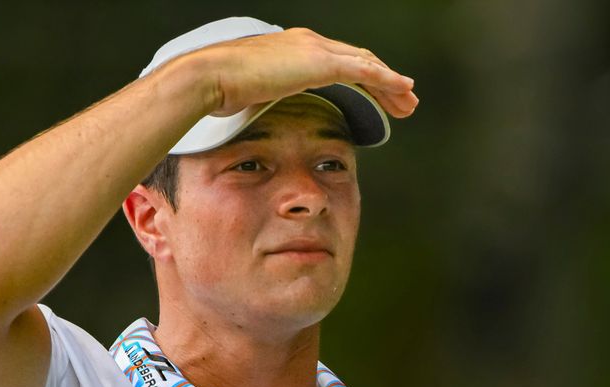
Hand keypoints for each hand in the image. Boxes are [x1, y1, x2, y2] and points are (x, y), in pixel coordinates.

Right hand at [190, 28, 417, 117]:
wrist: (212, 76)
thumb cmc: (220, 88)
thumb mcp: (248, 92)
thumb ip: (263, 96)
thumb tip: (259, 109)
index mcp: (293, 49)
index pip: (337, 61)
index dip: (359, 77)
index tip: (374, 95)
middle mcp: (309, 43)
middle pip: (358, 59)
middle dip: (383, 80)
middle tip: (403, 99)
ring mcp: (316, 50)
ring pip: (367, 64)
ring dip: (392, 84)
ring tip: (409, 102)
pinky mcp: (321, 62)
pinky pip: (365, 70)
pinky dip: (388, 80)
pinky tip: (404, 90)